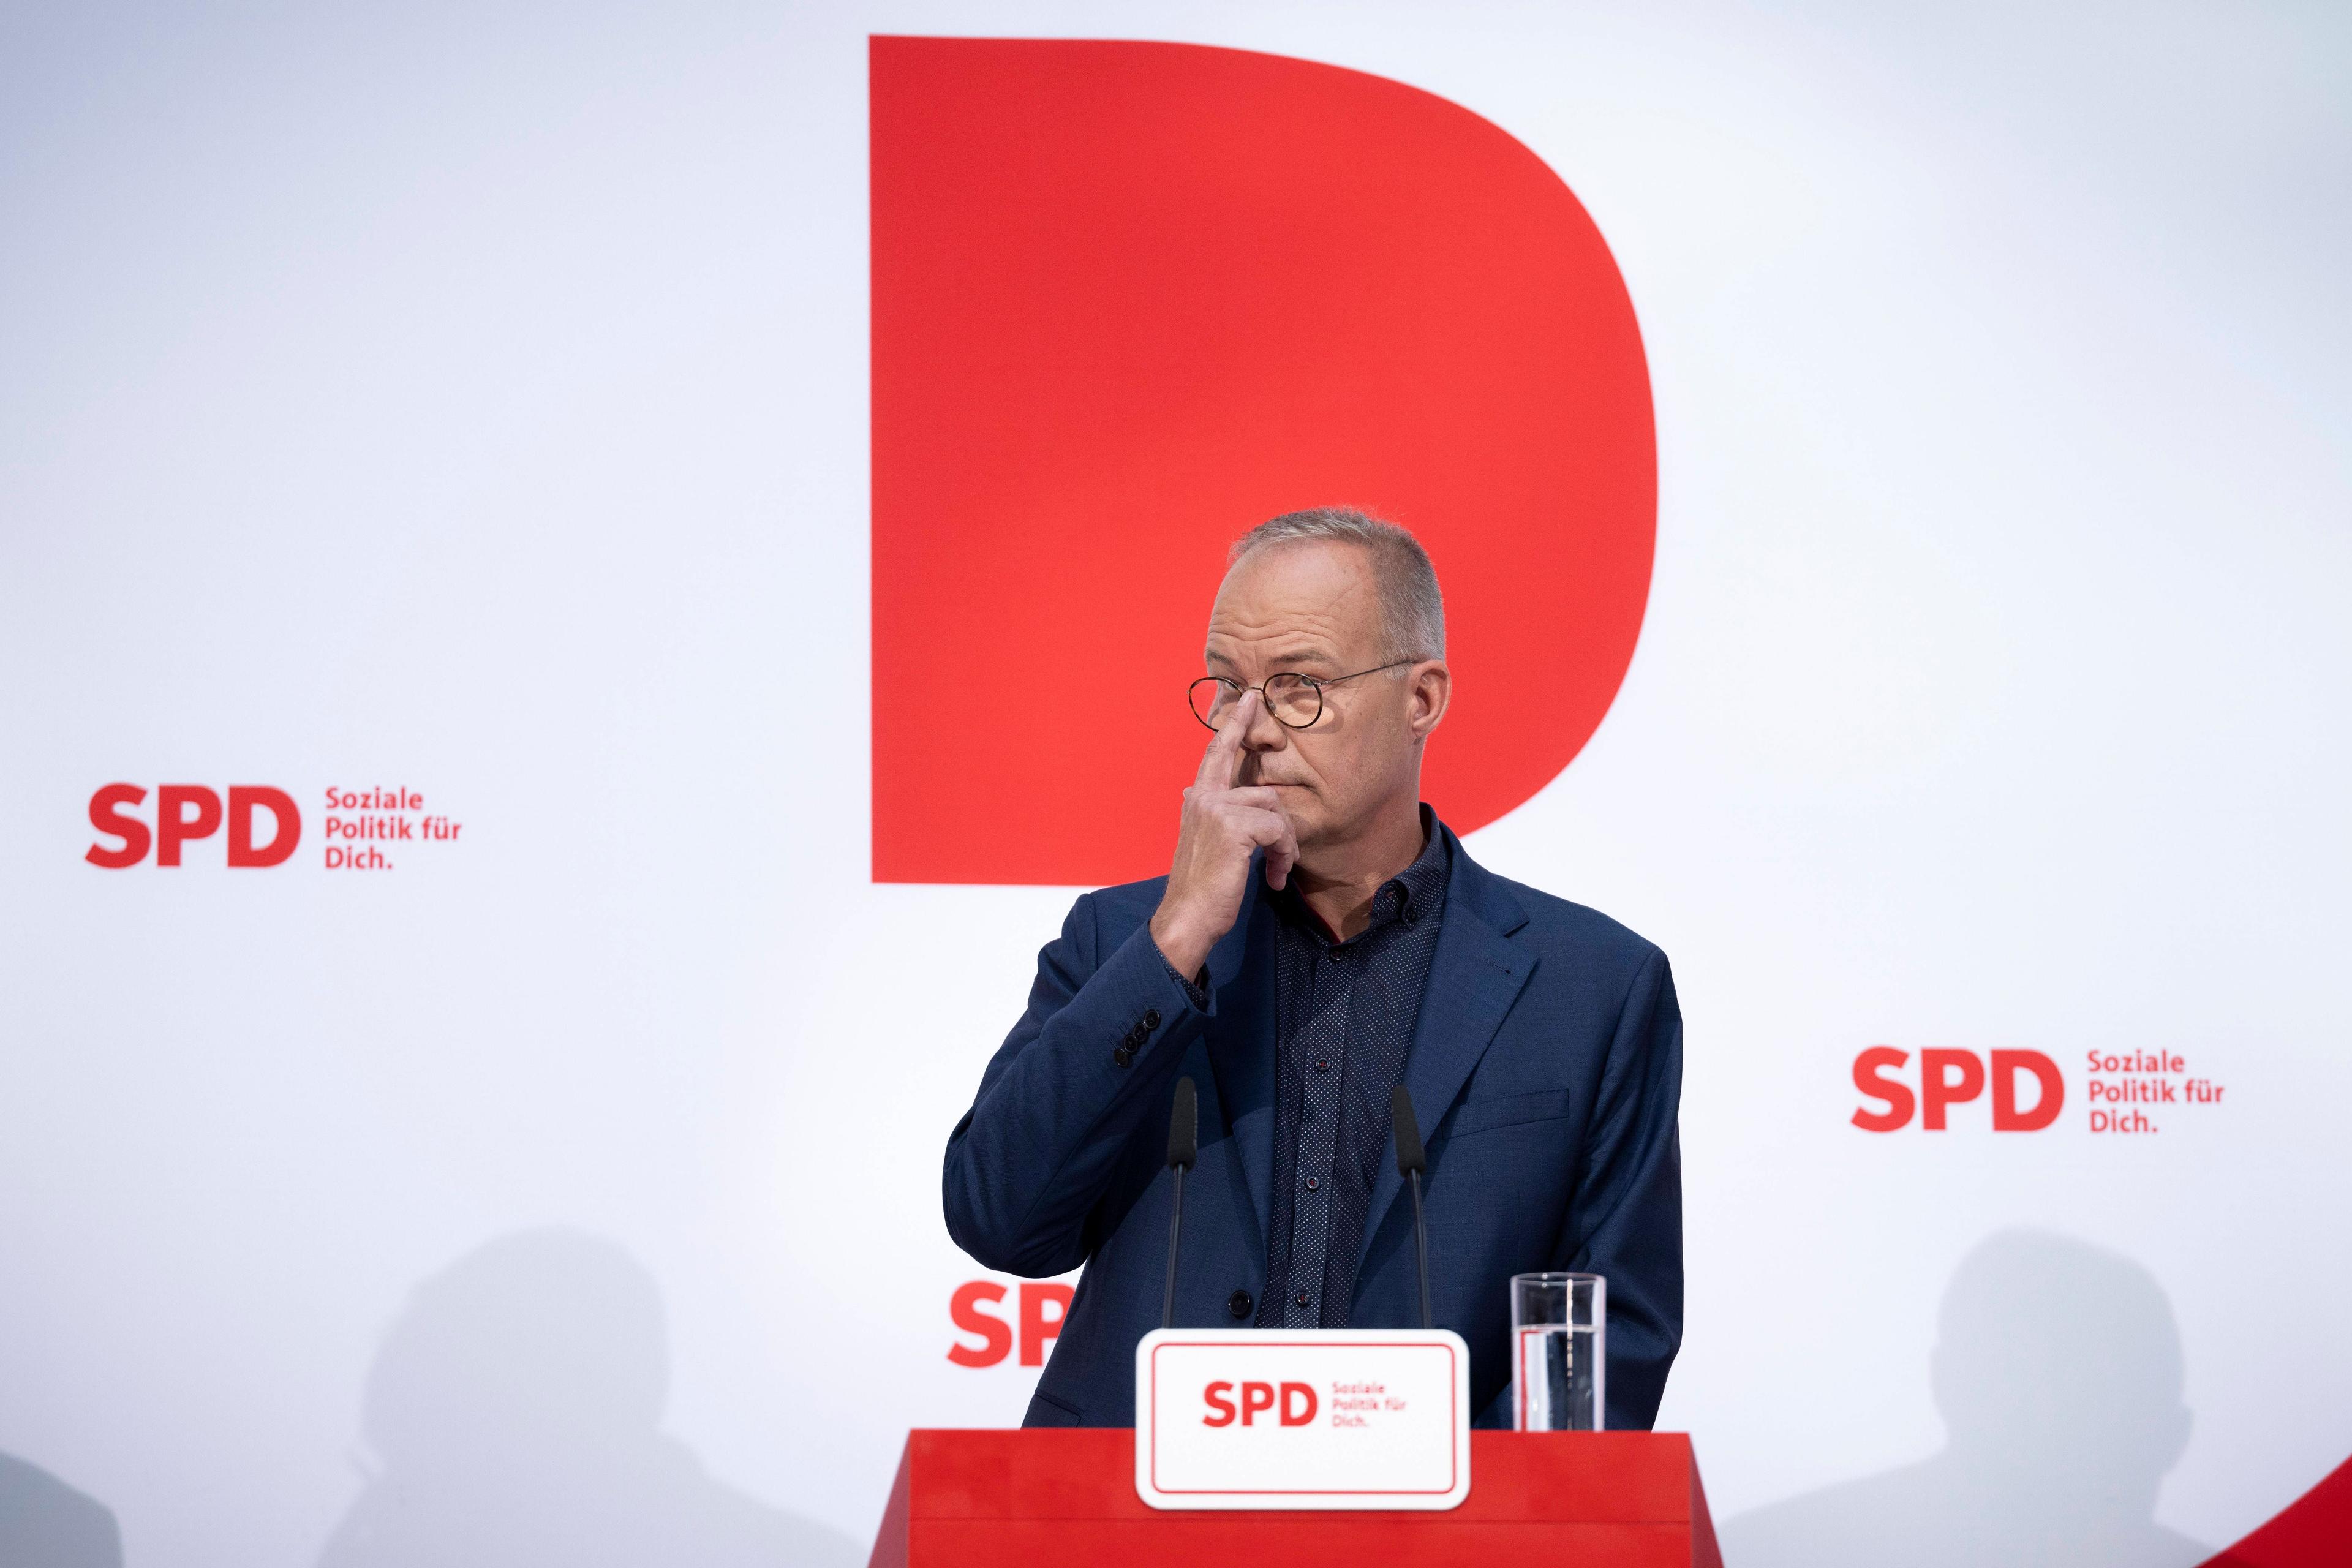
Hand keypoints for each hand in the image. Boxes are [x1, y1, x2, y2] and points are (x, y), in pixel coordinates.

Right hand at [1149, 690, 1299, 979]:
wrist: (1187, 917)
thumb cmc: (1202, 888)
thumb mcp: (1209, 845)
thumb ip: (1219, 819)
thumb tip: (1235, 807)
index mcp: (1197, 799)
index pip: (1217, 753)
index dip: (1235, 725)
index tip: (1250, 698)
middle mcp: (1203, 796)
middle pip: (1263, 789)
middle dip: (1281, 825)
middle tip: (1284, 857)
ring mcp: (1217, 807)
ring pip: (1275, 810)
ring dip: (1284, 845)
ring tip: (1277, 872)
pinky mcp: (1234, 825)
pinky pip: (1278, 829)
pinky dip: (1283, 855)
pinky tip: (1274, 878)